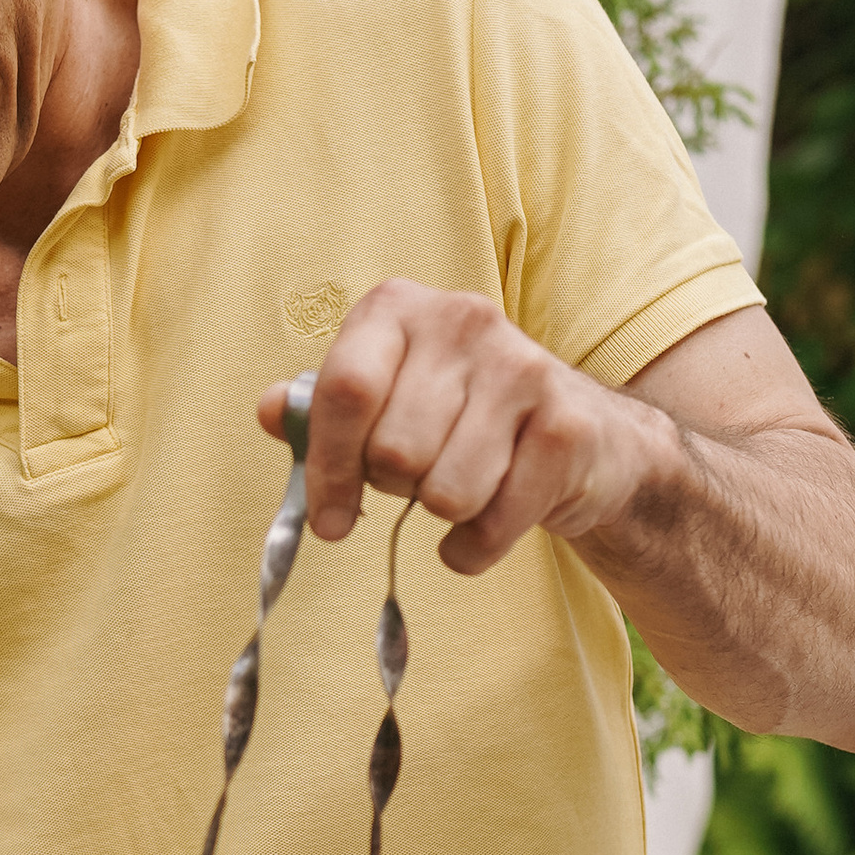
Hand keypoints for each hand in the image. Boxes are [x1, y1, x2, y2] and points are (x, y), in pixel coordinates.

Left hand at [258, 281, 664, 573]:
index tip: (329, 521)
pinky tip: (487, 520)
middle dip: (396, 487)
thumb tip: (271, 411)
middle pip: (393, 451)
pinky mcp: (567, 426)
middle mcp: (464, 322)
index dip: (327, 468)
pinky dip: (477, 546)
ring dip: (444, 514)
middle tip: (417, 477)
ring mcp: (523, 368)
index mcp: (400, 309)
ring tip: (460, 486)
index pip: (346, 390)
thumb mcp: (384, 399)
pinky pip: (494, 523)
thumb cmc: (460, 417)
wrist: (582, 435)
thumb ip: (321, 408)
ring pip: (445, 492)